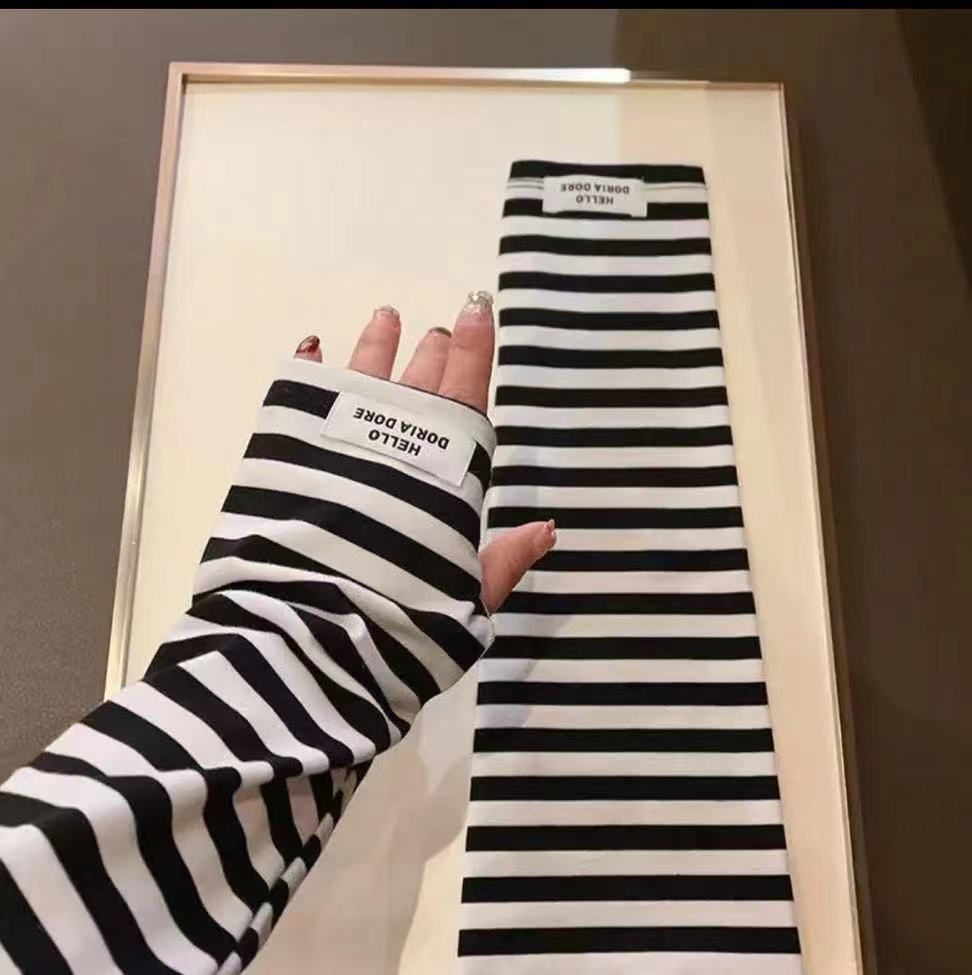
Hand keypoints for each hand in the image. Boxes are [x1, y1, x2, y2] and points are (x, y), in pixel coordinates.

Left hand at [293, 292, 554, 611]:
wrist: (313, 627)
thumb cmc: (402, 616)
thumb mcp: (469, 599)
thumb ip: (504, 560)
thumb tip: (546, 528)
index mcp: (445, 471)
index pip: (467, 394)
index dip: (475, 349)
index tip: (477, 308)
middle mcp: (395, 440)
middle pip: (421, 382)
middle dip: (434, 353)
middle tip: (438, 333)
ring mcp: (340, 439)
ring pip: (365, 374)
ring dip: (377, 345)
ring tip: (386, 318)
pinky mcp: (289, 448)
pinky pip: (302, 394)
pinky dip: (309, 370)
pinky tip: (313, 348)